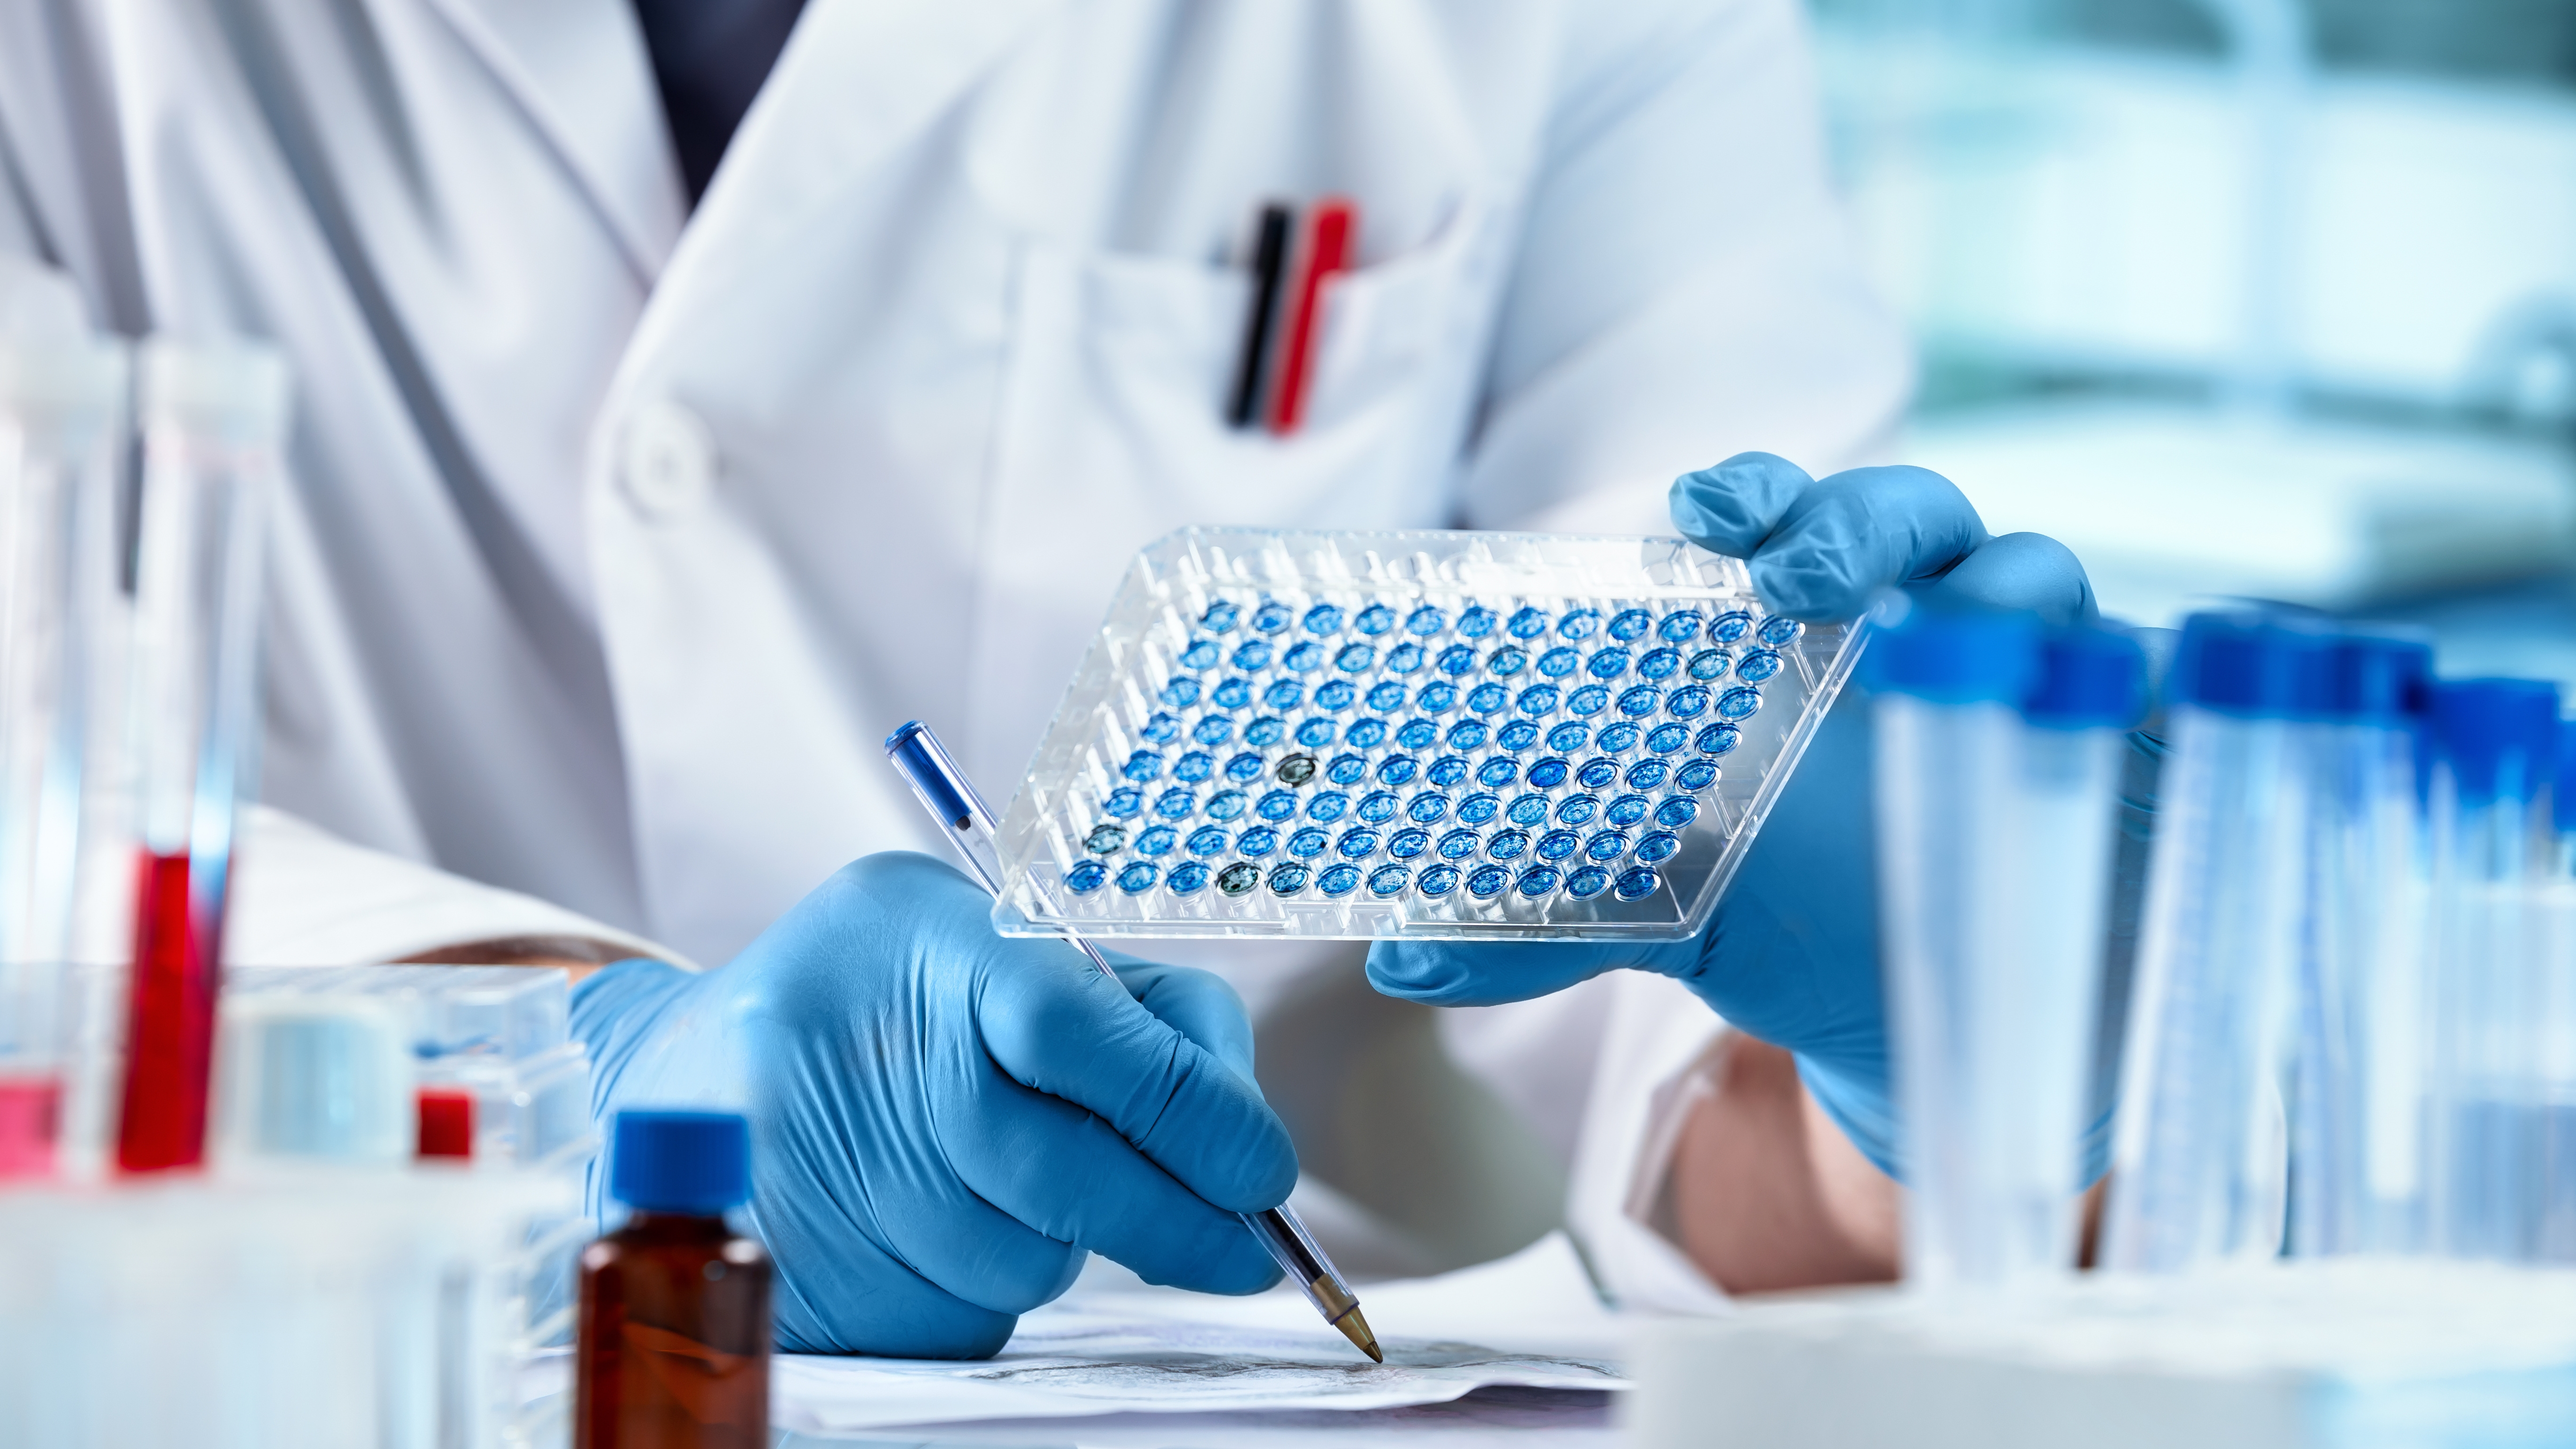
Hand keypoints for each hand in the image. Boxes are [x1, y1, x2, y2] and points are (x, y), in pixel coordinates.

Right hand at [572, 852, 1295, 1357]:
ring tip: (995, 1180)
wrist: (681, 1079)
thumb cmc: (885, 1001)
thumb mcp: (989, 947)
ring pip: (1024, 1256)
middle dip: (1176, 1222)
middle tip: (1240, 1252)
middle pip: (1066, 1170)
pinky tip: (931, 1227)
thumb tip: (1245, 1144)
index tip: (1262, 1174)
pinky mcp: (796, 1269)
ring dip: (1057, 1243)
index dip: (1193, 1111)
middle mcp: (851, 1038)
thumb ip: (1127, 1020)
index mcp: (917, 928)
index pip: (1079, 1022)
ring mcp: (811, 1160)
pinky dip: (980, 1285)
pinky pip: (959, 1309)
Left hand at [1367, 453, 2100, 1172]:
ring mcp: (2039, 674)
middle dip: (1861, 522)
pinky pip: (2153, 677)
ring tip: (1947, 646)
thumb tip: (1405, 956)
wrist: (1957, 1018)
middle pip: (1914, 516)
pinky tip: (2100, 708)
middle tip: (1801, 573)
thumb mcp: (1683, 916)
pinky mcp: (2139, 738)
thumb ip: (1553, 917)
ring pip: (2039, 576)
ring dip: (1999, 594)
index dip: (1755, 498)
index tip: (1704, 510)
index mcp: (1809, 642)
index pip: (1783, 528)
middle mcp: (1924, 628)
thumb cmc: (1821, 919)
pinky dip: (2131, 681)